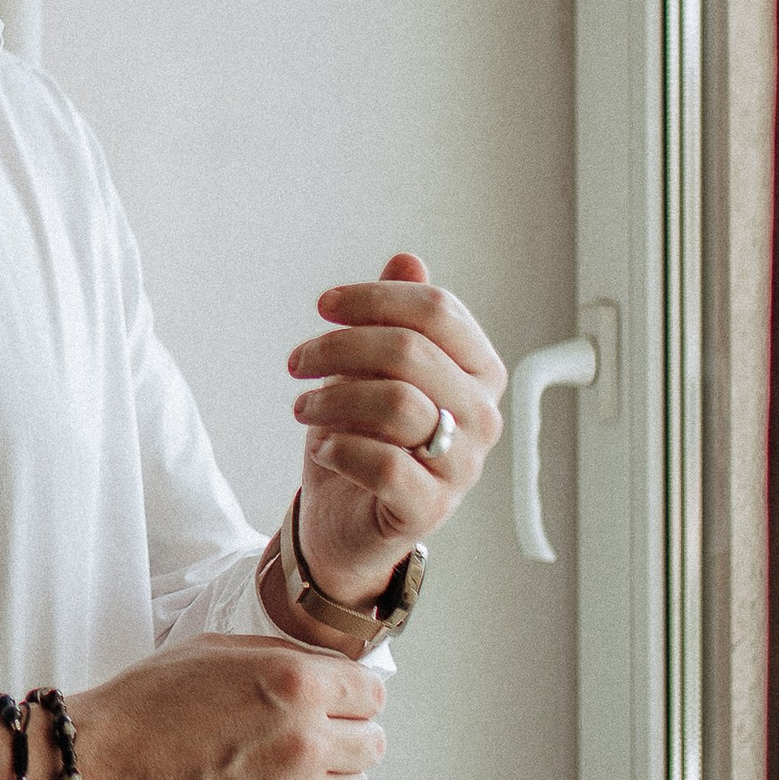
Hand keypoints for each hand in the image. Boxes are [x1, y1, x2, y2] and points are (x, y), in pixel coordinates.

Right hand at [0, 636, 384, 779]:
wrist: (100, 765)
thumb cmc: (147, 702)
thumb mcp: (217, 649)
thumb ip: (285, 656)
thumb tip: (331, 670)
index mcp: (295, 684)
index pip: (373, 693)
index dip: (352, 693)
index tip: (337, 699)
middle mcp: (305, 740)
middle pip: (373, 744)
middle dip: (347, 734)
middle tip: (312, 732)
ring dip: (330, 776)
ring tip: (287, 767)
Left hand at [287, 250, 502, 607]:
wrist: (344, 518)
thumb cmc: (364, 433)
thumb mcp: (372, 368)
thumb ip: (397, 317)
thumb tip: (407, 261)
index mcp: (479, 370)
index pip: (437, 310)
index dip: (373, 298)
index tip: (323, 306)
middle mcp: (482, 415)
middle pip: (410, 350)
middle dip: (338, 347)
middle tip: (296, 362)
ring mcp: (463, 465)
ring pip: (396, 403)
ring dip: (331, 398)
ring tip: (302, 407)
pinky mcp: (431, 508)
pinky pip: (384, 465)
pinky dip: (340, 448)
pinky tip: (322, 447)